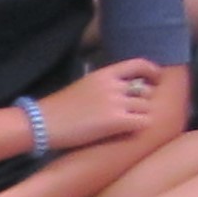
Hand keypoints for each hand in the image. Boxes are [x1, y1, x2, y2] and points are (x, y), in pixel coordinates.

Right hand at [40, 59, 166, 153]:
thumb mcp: (84, 85)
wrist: (41, 123)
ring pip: (147, 108)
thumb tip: (127, 89)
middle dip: (144, 101)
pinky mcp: (116, 121)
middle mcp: (114, 86)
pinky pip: (144, 122)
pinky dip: (140, 127)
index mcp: (104, 74)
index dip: (152, 72)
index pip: (138, 64)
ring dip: (141, 116)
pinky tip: (128, 132)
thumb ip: (106, 84)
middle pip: (147, 91)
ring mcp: (116, 103)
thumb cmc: (59, 107)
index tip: (156, 79)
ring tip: (128, 124)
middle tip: (136, 112)